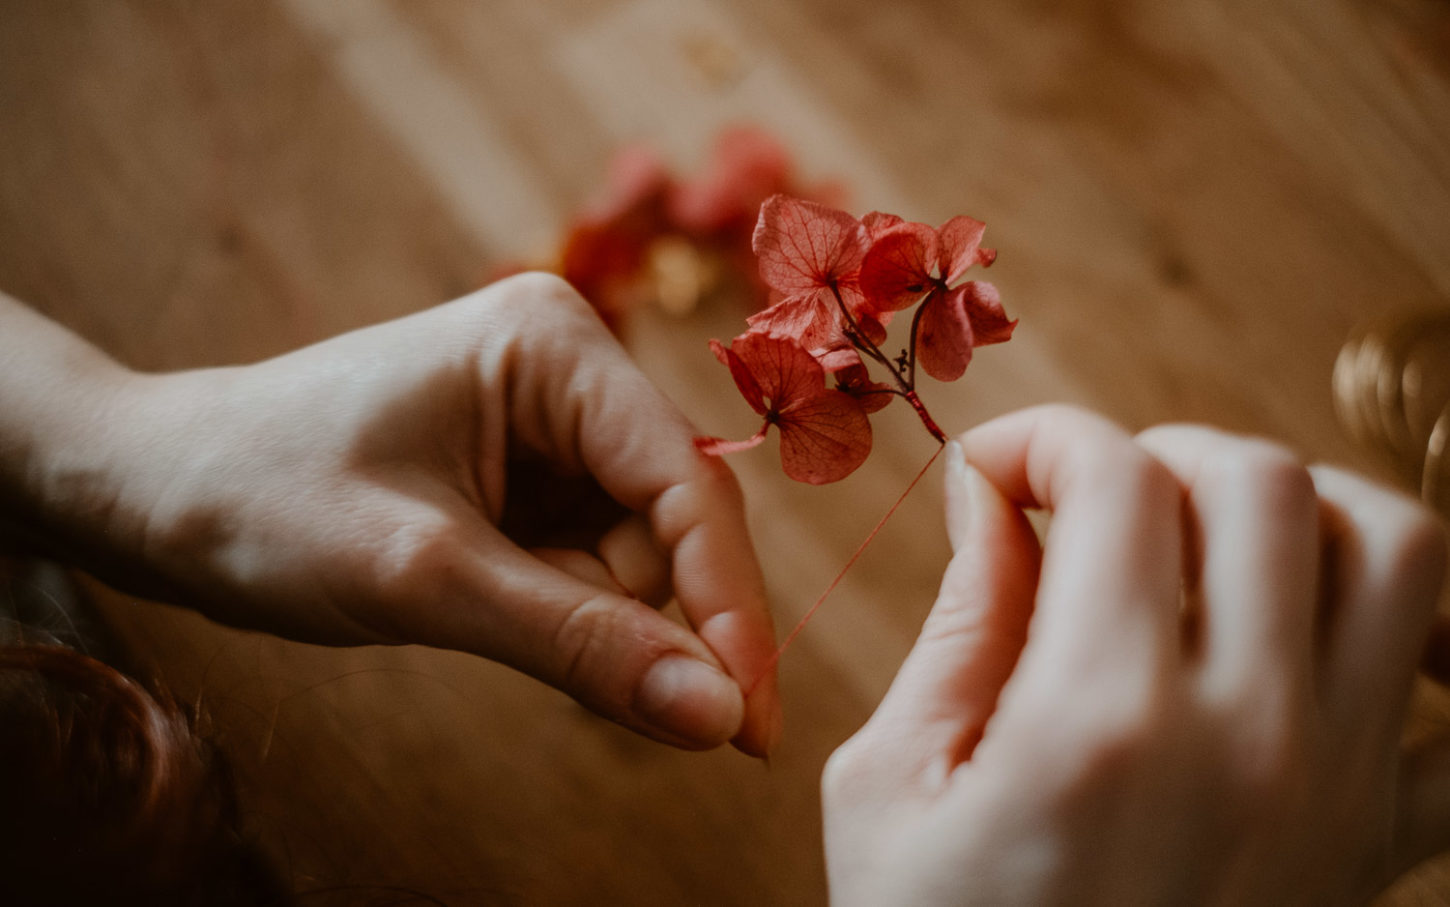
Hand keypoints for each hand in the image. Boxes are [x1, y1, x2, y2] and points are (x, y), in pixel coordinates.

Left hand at [7, 275, 779, 754]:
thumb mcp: (425, 579)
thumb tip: (720, 717)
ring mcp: (552, 422)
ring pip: (639, 552)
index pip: (688, 485)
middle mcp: (570, 370)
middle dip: (650, 620)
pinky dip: (569, 613)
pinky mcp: (530, 472)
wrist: (154, 489)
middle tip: (604, 699)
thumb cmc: (262, 501)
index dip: (728, 607)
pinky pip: (594, 561)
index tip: (746, 725)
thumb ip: (581, 644)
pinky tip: (494, 613)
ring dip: (598, 620)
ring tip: (478, 615)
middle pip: (674, 522)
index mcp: (554, 346)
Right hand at [822, 405, 1448, 903]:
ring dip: (1299, 506)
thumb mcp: (890, 791)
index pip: (1114, 479)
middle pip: (1257, 479)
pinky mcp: (1382, 840)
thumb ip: (957, 625)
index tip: (993, 472)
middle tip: (1086, 505)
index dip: (1039, 439)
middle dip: (1155, 452)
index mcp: (1098, 722)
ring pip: (1397, 546)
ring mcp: (1339, 787)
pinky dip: (1430, 632)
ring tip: (1209, 545)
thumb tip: (990, 495)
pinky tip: (1339, 633)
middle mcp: (1248, 736)